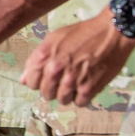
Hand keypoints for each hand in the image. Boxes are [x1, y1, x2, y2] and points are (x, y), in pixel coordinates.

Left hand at [20, 13, 134, 105]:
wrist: (110, 32)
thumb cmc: (81, 33)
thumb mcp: (53, 39)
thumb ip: (36, 59)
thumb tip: (23, 80)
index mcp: (44, 55)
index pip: (31, 82)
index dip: (38, 81)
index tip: (47, 78)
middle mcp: (55, 68)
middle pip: (46, 93)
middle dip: (52, 89)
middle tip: (63, 80)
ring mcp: (72, 79)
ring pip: (61, 100)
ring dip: (67, 94)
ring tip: (75, 82)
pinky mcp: (89, 88)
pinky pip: (79, 103)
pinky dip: (82, 97)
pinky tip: (85, 86)